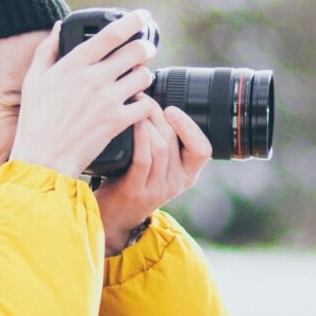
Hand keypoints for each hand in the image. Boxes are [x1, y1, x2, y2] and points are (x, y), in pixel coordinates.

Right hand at [8, 10, 160, 180]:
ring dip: (144, 75)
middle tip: (145, 48)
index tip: (142, 16)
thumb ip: (47, 49)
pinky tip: (136, 103)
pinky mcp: (117, 122)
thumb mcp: (33, 80)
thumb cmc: (36, 120)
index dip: (133, 21)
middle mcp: (93, 79)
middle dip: (145, 47)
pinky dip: (144, 102)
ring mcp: (107, 101)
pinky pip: (144, 105)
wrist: (43, 158)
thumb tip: (59, 26)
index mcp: (74, 64)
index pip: (111, 33)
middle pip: (135, 51)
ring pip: (144, 76)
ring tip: (138, 78)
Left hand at [94, 103, 210, 252]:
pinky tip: (133, 125)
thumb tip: (156, 103)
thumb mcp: (157, 166)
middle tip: (143, 98)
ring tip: (135, 108)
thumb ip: (164, 143)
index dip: (190, 127)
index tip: (172, 109)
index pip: (203, 150)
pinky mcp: (138, 190)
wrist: (113, 216)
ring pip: (161, 147)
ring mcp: (158, 188)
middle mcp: (176, 182)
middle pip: (174, 141)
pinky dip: (140, 137)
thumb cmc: (131, 182)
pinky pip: (144, 159)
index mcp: (187, 174)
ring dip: (147, 122)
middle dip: (158, 114)